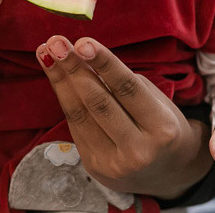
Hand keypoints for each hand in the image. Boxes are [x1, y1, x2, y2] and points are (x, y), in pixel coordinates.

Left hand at [37, 36, 212, 198]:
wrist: (167, 172)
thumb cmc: (162, 125)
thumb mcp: (157, 102)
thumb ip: (124, 85)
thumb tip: (83, 59)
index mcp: (161, 128)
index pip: (128, 89)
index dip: (103, 63)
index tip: (82, 42)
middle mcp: (138, 149)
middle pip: (98, 102)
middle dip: (73, 69)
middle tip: (56, 43)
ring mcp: (113, 163)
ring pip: (79, 115)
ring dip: (60, 80)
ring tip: (47, 53)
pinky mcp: (94, 167)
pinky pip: (75, 127)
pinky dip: (64, 98)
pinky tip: (56, 77)